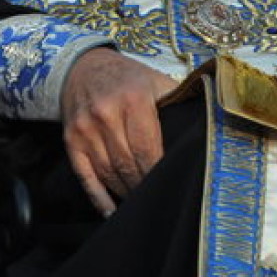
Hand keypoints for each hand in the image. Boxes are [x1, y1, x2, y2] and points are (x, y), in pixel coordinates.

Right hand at [61, 48, 178, 215]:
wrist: (83, 66)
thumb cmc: (128, 76)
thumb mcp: (156, 80)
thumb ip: (179, 100)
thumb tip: (206, 123)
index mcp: (133, 100)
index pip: (148, 147)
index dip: (159, 169)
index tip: (172, 182)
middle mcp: (107, 115)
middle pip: (128, 163)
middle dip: (144, 184)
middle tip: (160, 197)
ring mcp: (85, 130)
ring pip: (108, 172)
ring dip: (125, 191)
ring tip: (141, 202)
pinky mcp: (70, 141)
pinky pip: (84, 175)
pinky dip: (98, 196)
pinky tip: (111, 210)